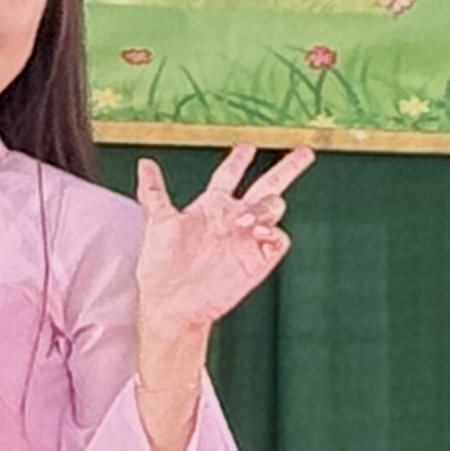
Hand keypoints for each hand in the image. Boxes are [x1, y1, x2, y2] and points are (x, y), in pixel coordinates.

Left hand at [133, 143, 311, 342]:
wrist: (170, 303)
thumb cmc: (161, 267)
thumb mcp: (157, 223)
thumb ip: (154, 192)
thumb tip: (145, 164)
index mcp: (211, 207)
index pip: (230, 175)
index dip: (238, 160)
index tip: (247, 147)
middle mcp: (233, 219)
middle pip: (267, 186)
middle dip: (286, 168)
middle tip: (304, 152)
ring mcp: (247, 239)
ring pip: (273, 208)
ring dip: (266, 206)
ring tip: (247, 219)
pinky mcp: (257, 260)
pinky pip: (279, 240)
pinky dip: (275, 232)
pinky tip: (260, 232)